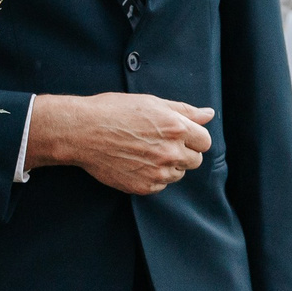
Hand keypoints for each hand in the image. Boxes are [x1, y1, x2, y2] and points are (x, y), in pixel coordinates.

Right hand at [27, 94, 212, 194]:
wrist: (82, 132)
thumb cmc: (114, 111)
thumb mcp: (152, 103)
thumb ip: (185, 110)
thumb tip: (209, 114)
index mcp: (176, 128)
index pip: (205, 141)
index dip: (194, 137)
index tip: (181, 135)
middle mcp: (170, 152)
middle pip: (195, 160)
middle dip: (184, 152)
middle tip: (161, 143)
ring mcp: (157, 172)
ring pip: (178, 174)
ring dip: (169, 166)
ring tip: (146, 152)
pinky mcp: (144, 187)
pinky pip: (161, 186)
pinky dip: (153, 177)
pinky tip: (136, 163)